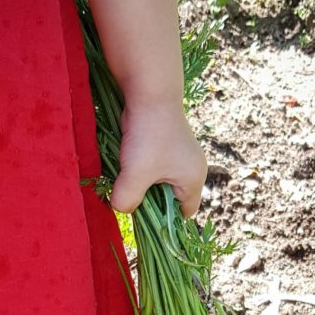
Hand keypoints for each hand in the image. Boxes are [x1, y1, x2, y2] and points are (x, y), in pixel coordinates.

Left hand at [110, 100, 207, 217]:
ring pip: (158, 183)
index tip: (143, 220)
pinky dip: (139, 168)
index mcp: (193, 180)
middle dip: (149, 201)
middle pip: (169, 200)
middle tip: (130, 197)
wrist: (148, 92)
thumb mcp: (135, 174)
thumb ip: (127, 200)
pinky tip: (128, 161)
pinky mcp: (165, 145)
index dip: (165, 222)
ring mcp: (179, 156)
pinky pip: (152, 167)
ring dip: (141, 183)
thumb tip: (120, 209)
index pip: (184, 214)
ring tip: (128, 176)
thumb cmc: (148, 135)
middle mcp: (191, 169)